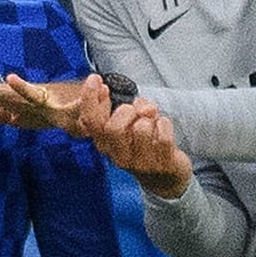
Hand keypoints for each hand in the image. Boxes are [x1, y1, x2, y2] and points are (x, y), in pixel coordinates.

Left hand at [0, 67, 89, 134]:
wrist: (71, 105)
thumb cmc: (39, 108)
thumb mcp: (11, 114)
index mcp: (9, 98)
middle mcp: (21, 96)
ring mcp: (40, 101)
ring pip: (28, 95)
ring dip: (20, 88)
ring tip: (11, 80)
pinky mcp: (59, 110)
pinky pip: (56, 108)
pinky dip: (53, 101)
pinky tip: (44, 98)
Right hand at [77, 79, 191, 198]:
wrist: (164, 177)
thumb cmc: (143, 144)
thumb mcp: (128, 125)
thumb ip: (129, 108)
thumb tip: (139, 105)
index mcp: (105, 144)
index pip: (90, 122)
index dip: (90, 98)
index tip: (96, 80)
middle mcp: (118, 156)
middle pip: (113, 127)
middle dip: (126, 111)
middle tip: (135, 112)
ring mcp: (140, 162)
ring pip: (141, 129)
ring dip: (149, 119)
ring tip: (152, 123)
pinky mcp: (161, 164)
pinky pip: (163, 136)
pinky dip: (165, 125)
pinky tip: (162, 129)